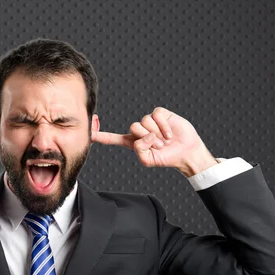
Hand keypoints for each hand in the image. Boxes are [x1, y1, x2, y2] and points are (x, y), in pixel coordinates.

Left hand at [91, 106, 216, 172]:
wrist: (186, 153)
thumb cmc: (167, 158)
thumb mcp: (148, 160)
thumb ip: (139, 150)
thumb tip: (142, 136)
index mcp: (132, 142)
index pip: (112, 138)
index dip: (100, 135)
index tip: (88, 132)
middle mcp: (139, 130)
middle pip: (133, 127)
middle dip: (148, 138)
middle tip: (158, 145)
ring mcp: (149, 121)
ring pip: (144, 121)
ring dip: (157, 133)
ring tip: (165, 140)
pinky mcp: (160, 114)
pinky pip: (156, 115)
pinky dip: (163, 126)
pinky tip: (169, 133)